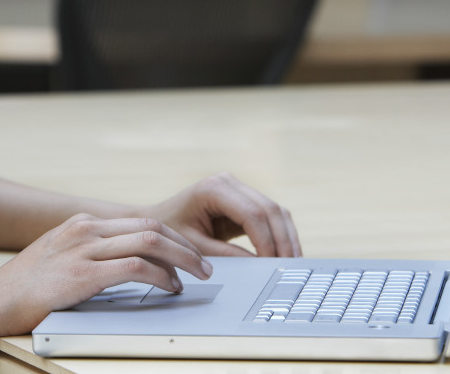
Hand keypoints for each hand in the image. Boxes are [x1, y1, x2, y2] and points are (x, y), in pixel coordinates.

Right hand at [0, 213, 212, 336]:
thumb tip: (121, 264)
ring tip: (197, 275)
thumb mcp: (58, 257)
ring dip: (181, 258)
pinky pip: (134, 268)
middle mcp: (86, 229)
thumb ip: (87, 254)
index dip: (171, 237)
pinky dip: (160, 276)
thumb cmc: (23, 287)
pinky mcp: (83, 274)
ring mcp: (84, 249)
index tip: (188, 252)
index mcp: (82, 224)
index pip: (140, 222)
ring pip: (149, 242)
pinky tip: (169, 287)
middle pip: (150, 226)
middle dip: (183, 245)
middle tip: (204, 264)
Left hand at [141, 172, 301, 258]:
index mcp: (213, 189)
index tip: (273, 265)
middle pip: (270, 209)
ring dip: (287, 237)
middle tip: (290, 267)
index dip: (267, 241)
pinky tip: (285, 256)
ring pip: (276, 210)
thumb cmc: (169, 235)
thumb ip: (227, 257)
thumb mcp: (195, 248)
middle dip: (283, 240)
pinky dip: (281, 235)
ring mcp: (238, 188)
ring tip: (293, 264)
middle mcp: (229, 182)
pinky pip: (271, 216)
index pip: (252, 213)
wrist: (156, 224)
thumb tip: (260, 268)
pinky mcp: (244, 200)